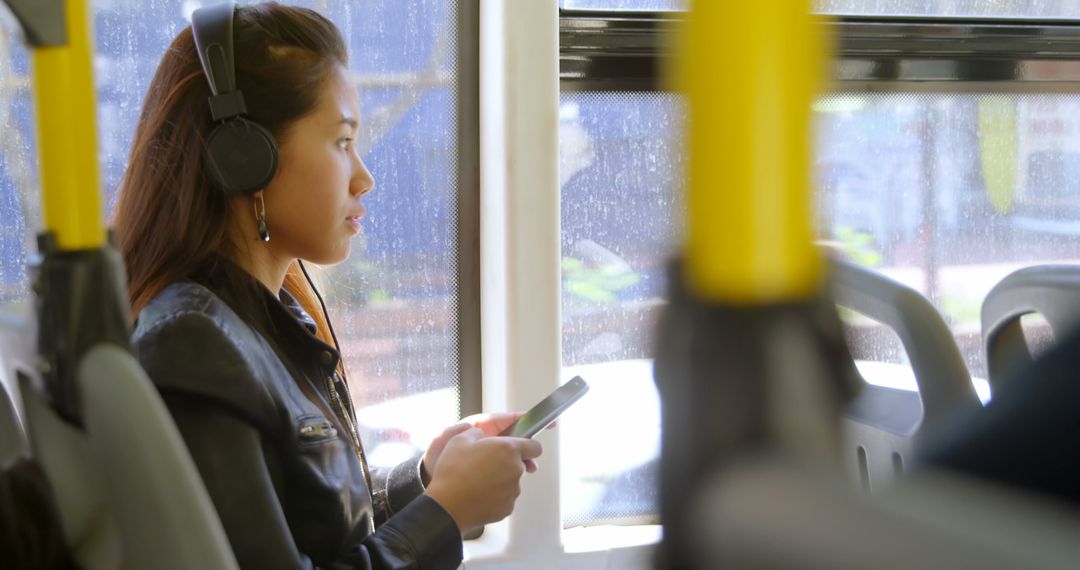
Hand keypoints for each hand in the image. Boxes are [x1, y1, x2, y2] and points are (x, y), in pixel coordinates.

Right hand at [423, 427, 542, 533]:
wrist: (447, 506)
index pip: (534, 446)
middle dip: (506, 463)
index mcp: (508, 449)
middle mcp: (516, 470)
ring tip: (477, 481)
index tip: (519, 448)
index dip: (527, 445)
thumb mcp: (460, 439)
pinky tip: (478, 494)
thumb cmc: (453, 471)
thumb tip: (481, 435)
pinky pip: (504, 498)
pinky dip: (495, 496)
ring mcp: (513, 491)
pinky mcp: (507, 508)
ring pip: (511, 482)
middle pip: (520, 464)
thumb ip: (477, 432)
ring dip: (500, 480)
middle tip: (485, 464)